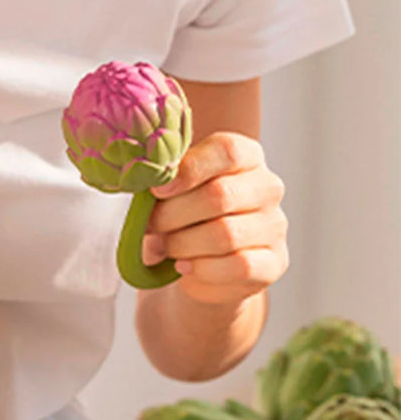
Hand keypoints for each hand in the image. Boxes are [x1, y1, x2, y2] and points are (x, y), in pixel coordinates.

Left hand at [145, 131, 287, 305]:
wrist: (197, 263)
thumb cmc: (180, 215)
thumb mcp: (169, 190)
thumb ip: (163, 181)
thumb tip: (145, 179)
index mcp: (244, 156)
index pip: (227, 151)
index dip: (188, 170)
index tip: (156, 190)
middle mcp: (266, 187)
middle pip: (219, 195)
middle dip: (172, 215)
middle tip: (148, 226)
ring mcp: (274, 225)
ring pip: (225, 234)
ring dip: (182, 244)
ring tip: (163, 247)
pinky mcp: (274, 262)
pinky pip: (239, 266)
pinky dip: (202, 268)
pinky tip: (182, 266)